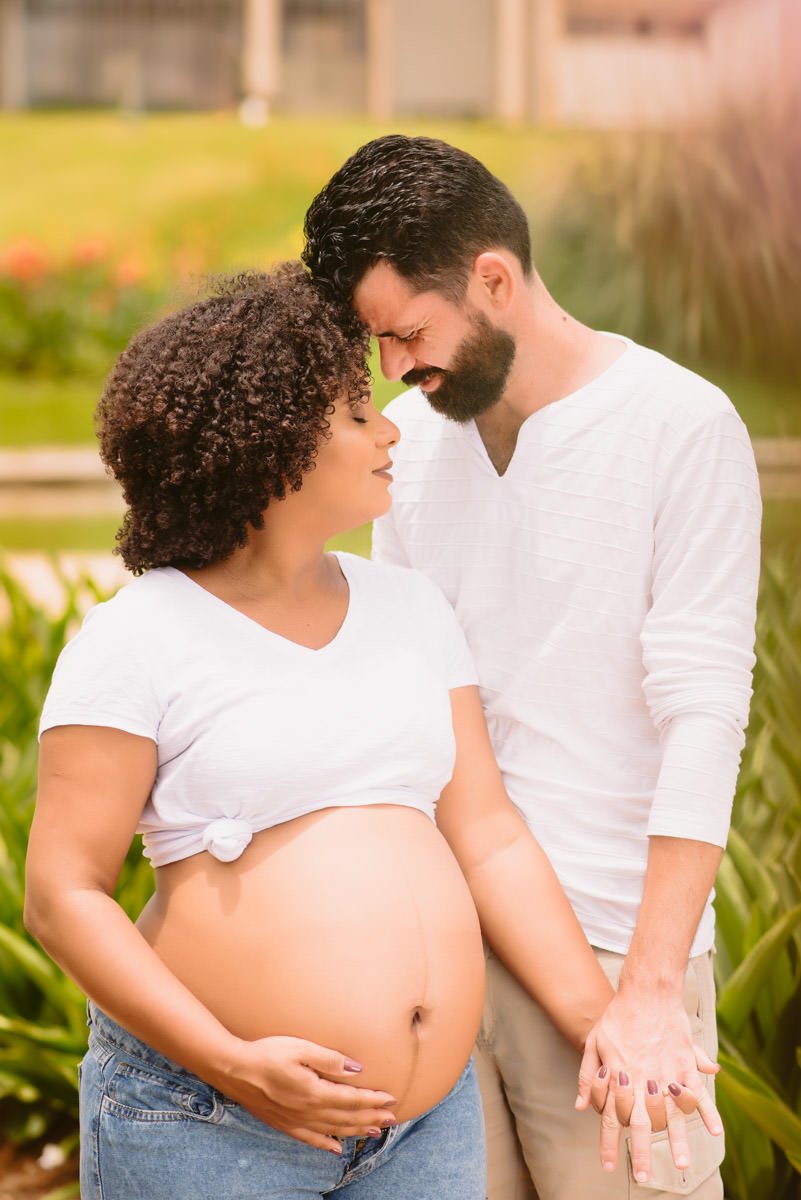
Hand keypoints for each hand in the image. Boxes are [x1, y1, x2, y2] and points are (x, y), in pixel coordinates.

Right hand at [210, 1035, 397, 1153]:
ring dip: (356, 1131)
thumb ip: (330, 1060)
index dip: (373, 1100)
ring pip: (333, 1130)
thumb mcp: (301, 1048)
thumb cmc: (267, 1053)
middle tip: (392, 1119)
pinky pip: (310, 1139)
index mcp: (315, 1092)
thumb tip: (356, 1069)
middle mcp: (309, 1112)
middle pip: (347, 1117)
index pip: (352, 1099)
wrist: (234, 1070)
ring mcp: (296, 1121)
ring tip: (375, 1132)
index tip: (391, 1099)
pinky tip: (337, 1148)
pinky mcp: (284, 1124)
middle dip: (371, 1118)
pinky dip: (326, 1144)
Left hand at [575, 989, 721, 1180]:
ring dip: (677, 1140)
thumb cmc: (617, 1017)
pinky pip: (698, 1091)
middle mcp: (642, 1078)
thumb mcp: (595, 1043)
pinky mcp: (685, 1063)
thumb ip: (588, 1076)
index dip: (608, 1142)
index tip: (608, 1166)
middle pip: (641, 1122)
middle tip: (644, 1176)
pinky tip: (715, 1131)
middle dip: (641, 1151)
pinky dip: (708, 1112)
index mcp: (618, 1074)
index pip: (610, 1116)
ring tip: (682, 1164)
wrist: (646, 992)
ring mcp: (666, 1072)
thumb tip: (580, 1106)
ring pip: (671, 1114)